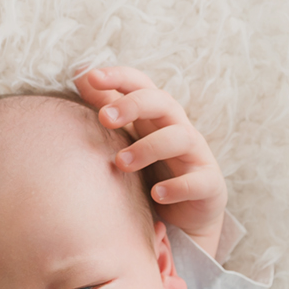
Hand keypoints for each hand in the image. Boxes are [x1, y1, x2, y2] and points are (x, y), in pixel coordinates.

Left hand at [74, 66, 226, 257]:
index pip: (140, 85)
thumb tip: (79, 74)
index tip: (91, 76)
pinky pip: (198, 181)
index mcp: (155, 116)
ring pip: (180, 138)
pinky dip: (177, 186)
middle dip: (133, 105)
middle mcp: (178, 129)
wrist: (185, 214)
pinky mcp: (209, 185)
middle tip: (104, 118)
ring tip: (121, 163)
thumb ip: (107, 107)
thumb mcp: (128, 137)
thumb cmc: (151, 169)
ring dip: (149, 147)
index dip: (119, 77)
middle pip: (162, 102)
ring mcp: (196, 155)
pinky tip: (156, 193)